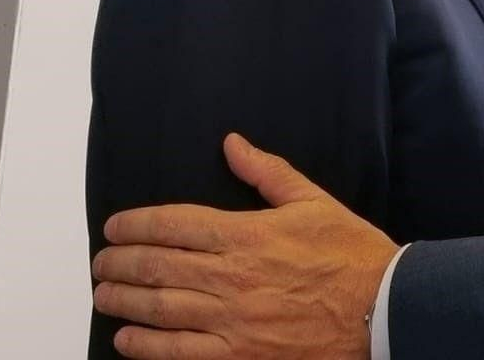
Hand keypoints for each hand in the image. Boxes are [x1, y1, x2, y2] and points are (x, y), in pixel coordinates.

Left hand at [92, 133, 397, 358]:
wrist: (380, 310)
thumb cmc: (351, 256)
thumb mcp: (313, 202)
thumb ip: (267, 173)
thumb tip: (233, 144)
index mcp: (247, 235)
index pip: (173, 224)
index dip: (136, 224)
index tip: (116, 226)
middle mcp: (231, 278)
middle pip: (156, 266)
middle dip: (119, 262)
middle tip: (103, 260)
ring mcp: (231, 321)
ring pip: (158, 308)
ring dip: (123, 300)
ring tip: (104, 293)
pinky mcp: (238, 355)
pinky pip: (177, 352)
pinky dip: (145, 345)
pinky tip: (128, 337)